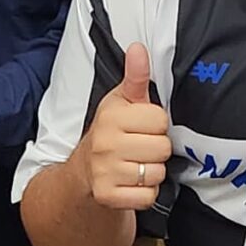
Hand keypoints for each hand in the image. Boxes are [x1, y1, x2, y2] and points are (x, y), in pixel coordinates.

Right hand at [78, 42, 173, 209]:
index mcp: (111, 116)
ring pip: (157, 173)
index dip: (156, 125)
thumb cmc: (110, 133)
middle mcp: (105, 143)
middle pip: (162, 148)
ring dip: (152, 173)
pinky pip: (147, 197)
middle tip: (139, 148)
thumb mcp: (120, 102)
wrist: (82, 173)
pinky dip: (145, 194)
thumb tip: (138, 48)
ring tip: (135, 165)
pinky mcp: (107, 196)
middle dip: (156, 150)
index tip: (141, 127)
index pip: (160, 119)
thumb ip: (135, 76)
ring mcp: (105, 171)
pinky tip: (131, 184)